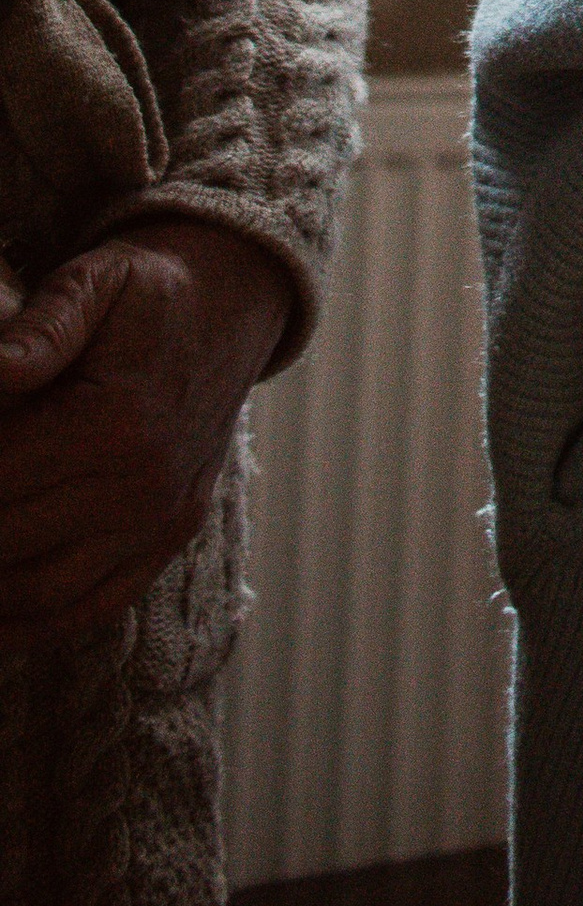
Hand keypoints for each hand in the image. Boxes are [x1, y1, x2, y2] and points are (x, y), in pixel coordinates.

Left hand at [0, 216, 292, 639]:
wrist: (237, 301)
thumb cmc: (150, 289)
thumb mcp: (95, 282)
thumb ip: (39, 328)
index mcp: (114, 422)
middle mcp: (140, 485)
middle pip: (4, 543)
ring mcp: (156, 521)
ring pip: (37, 592)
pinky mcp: (167, 538)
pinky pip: (88, 607)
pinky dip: (29, 623)